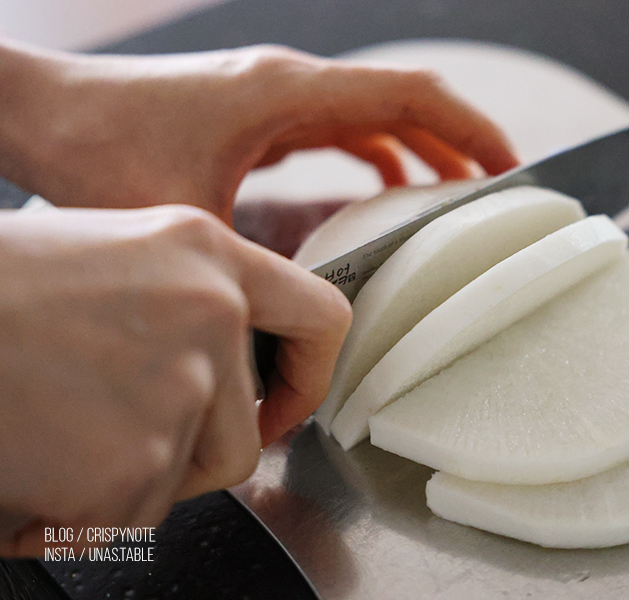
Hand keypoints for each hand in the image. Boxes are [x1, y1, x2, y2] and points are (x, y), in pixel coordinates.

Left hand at [0, 42, 518, 222]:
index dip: (470, 126)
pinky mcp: (257, 116)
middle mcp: (289, 86)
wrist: (40, 112)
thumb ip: (251, 266)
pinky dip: (374, 156)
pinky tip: (382, 193)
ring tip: (454, 195)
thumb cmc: (96, 147)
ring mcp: (274, 98)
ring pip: (372, 115)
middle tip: (496, 190)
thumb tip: (301, 321)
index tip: (508, 164)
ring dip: (419, 149)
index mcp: (288, 93)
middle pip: (402, 102)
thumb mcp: (185, 219)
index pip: (409, 94)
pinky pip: (338, 130)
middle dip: (458, 142)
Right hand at [0, 205, 350, 556]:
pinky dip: (77, 512)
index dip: (307, 376)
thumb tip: (230, 366)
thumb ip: (185, 304)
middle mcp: (209, 312)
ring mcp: (180, 387)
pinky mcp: (135, 459)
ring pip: (187, 478)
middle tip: (113, 435)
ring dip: (126, 479)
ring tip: (55, 435)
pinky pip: (128, 515)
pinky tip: (31, 466)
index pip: (320, 318)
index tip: (281, 406)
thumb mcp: (111, 258)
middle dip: (186, 454)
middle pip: (245, 431)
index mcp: (205, 251)